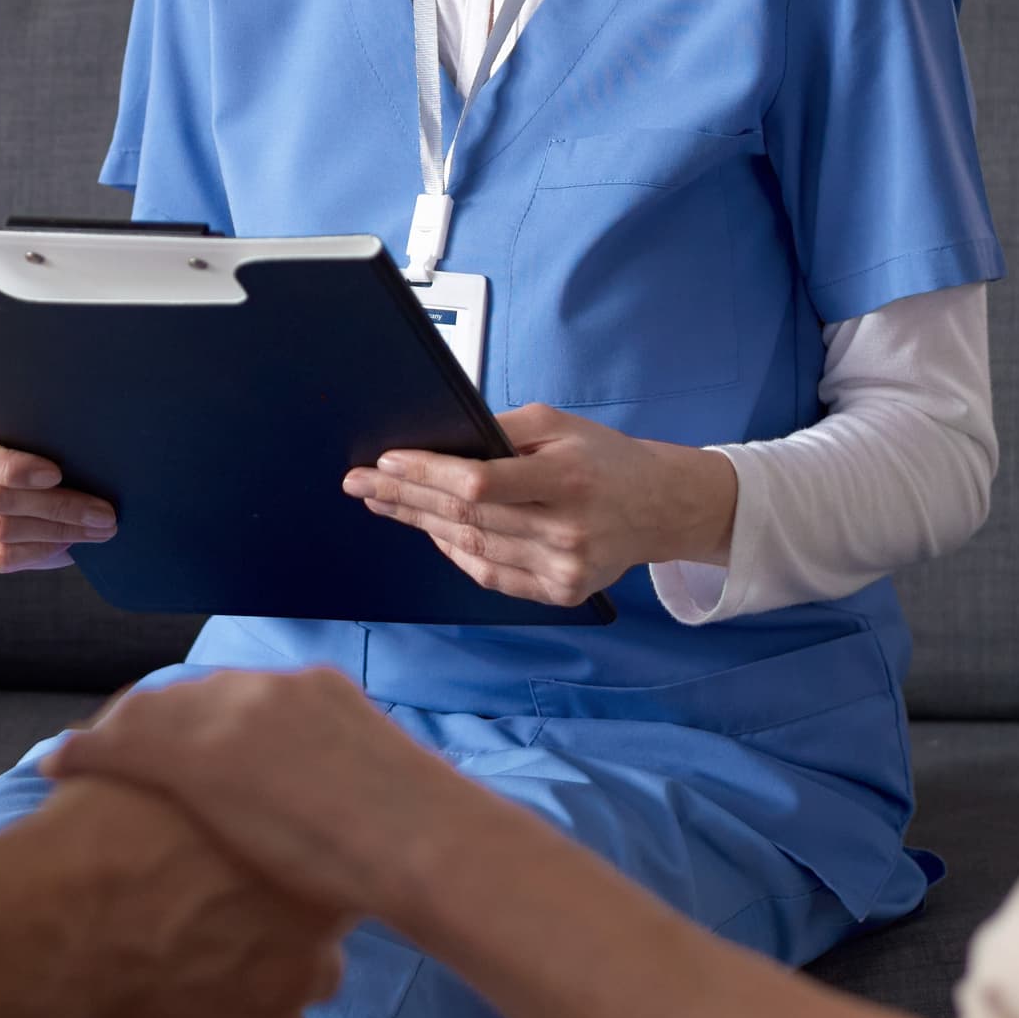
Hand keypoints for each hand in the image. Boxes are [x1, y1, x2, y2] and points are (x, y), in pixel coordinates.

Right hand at [0, 404, 116, 573]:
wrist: (53, 470)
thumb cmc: (51, 439)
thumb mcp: (48, 427)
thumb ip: (48, 430)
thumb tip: (82, 450)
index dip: (11, 466)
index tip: (56, 474)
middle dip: (56, 506)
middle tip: (102, 512)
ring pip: (0, 528)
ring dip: (57, 530)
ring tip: (98, 527)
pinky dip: (38, 551)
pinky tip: (68, 542)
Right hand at [0, 777, 347, 1017]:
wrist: (54, 919)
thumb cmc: (96, 832)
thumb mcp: (146, 761)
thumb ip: (184, 757)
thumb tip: (177, 739)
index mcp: (300, 832)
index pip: (321, 845)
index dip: (277, 851)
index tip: (234, 861)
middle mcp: (320, 907)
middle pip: (321, 913)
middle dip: (278, 911)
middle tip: (215, 907)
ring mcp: (299, 978)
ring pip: (306, 976)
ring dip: (268, 969)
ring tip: (205, 957)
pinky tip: (196, 1000)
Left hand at [48, 669, 495, 922]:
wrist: (421, 844)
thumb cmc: (421, 844)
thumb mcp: (380, 797)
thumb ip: (345, 793)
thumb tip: (337, 821)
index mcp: (316, 693)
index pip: (235, 697)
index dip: (195, 723)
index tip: (173, 750)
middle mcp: (266, 689)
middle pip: (186, 697)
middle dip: (149, 725)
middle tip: (115, 754)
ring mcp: (230, 717)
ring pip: (148, 714)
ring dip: (114, 738)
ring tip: (81, 761)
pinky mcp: (196, 754)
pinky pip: (122, 743)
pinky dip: (88, 752)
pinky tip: (58, 768)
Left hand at [345, 405, 733, 605]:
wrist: (659, 506)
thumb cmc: (602, 458)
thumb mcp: (557, 424)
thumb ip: (500, 430)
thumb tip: (439, 441)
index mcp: (567, 479)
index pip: (481, 483)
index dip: (428, 473)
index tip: (386, 460)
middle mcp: (567, 530)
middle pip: (467, 518)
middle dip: (405, 496)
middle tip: (359, 482)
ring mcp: (564, 568)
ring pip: (472, 548)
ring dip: (420, 524)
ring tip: (382, 502)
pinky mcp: (562, 593)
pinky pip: (492, 575)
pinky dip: (456, 552)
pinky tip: (429, 530)